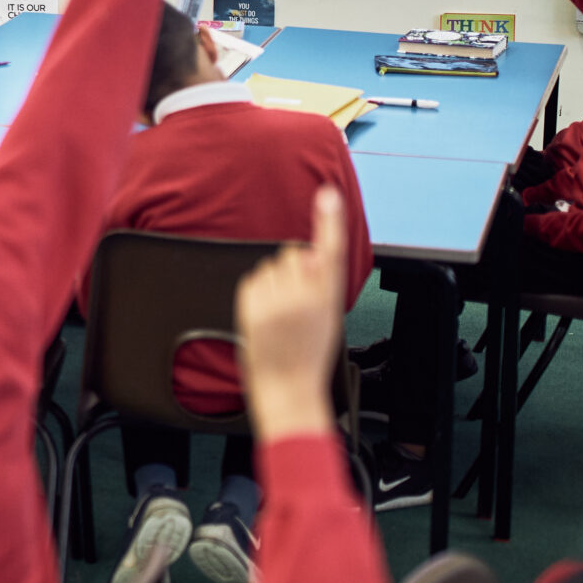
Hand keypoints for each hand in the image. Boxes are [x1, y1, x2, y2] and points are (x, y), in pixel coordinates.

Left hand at [235, 187, 349, 442]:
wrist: (286, 388)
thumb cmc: (309, 356)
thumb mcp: (329, 319)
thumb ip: (321, 284)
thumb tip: (308, 255)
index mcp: (328, 299)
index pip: (331, 252)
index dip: (329, 220)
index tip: (328, 194)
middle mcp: (302, 296)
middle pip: (293, 253)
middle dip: (294, 269)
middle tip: (295, 301)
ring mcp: (274, 300)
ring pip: (271, 265)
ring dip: (275, 282)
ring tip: (280, 314)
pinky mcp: (251, 304)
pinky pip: (253, 279)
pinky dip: (258, 291)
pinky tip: (266, 315)